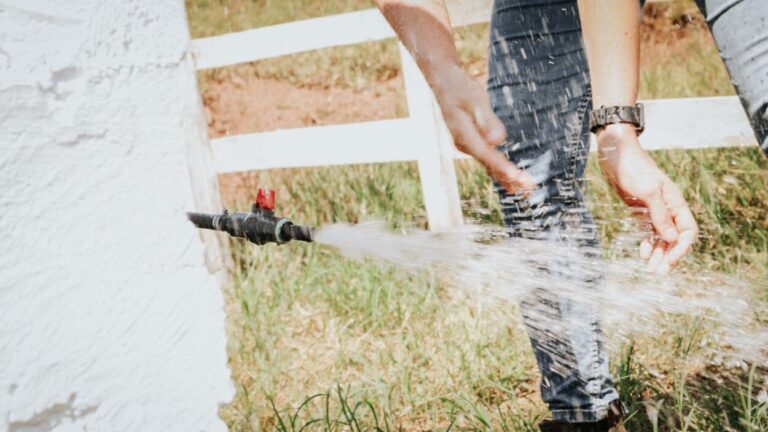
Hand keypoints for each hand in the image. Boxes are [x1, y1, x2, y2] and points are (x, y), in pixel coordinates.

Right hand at [429, 65, 535, 193]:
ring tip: (524, 189)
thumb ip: (486, 120)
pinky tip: (509, 178)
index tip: (520, 178)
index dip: (505, 169)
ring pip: (488, 165)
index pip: (488, 156)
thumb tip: (496, 140)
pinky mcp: (471, 142)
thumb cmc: (459, 87)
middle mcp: (464, 145)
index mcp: (464, 136)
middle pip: (489, 166)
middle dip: (510, 178)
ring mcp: (467, 145)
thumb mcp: (474, 99)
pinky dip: (499, 169)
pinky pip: (487, 160)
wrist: (442, 81)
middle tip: (530, 187)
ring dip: (506, 177)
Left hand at [597, 124, 697, 273]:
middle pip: (674, 238)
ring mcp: (654, 210)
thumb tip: (671, 237)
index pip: (687, 231)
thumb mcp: (647, 191)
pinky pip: (648, 231)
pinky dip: (647, 243)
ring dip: (658, 253)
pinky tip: (642, 253)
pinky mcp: (640, 211)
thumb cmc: (634, 169)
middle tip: (658, 273)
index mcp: (675, 203)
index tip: (669, 261)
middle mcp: (668, 208)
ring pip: (661, 237)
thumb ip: (660, 214)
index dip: (681, 248)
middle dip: (668, 255)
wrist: (616, 156)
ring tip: (650, 269)